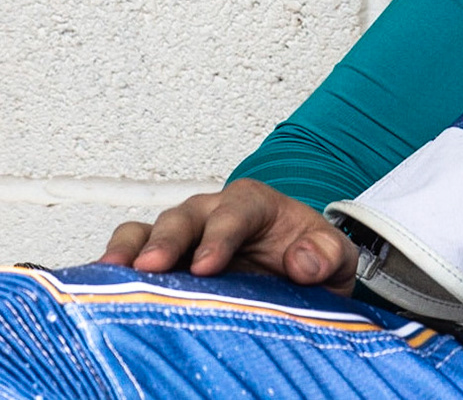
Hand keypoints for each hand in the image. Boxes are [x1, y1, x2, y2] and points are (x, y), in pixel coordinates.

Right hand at [98, 178, 357, 296]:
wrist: (295, 279)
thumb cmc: (308, 260)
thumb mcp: (333, 257)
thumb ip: (328, 253)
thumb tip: (305, 260)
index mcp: (254, 204)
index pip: (236, 211)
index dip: (220, 236)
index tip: (208, 266)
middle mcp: (211, 213)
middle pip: (184, 217)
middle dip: (167, 240)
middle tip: (150, 268)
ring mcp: (181, 235)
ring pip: (146, 231)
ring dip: (129, 250)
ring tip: (114, 273)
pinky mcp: (159, 259)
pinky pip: (128, 253)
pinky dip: (114, 264)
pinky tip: (102, 283)